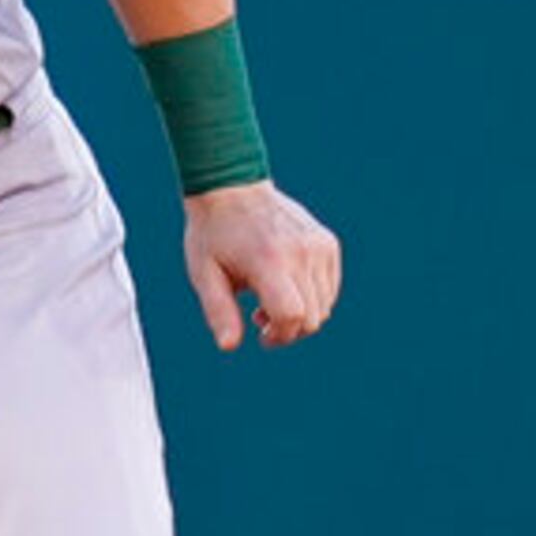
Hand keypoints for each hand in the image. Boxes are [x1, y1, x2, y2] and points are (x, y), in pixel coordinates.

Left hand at [180, 180, 341, 350]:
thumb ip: (219, 312)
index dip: (279, 336)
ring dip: (301, 315)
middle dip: (288, 330)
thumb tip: (229, 346)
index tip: (261, 335)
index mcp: (269, 261)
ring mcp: (318, 246)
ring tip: (269, 300)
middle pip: (313, 317)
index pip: (292, 315)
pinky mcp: (327, 242)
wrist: (233, 189)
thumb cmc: (214, 235)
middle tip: (259, 317)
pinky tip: (286, 287)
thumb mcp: (205, 275)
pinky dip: (313, 297)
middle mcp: (301, 253)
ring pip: (325, 306)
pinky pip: (330, 287)